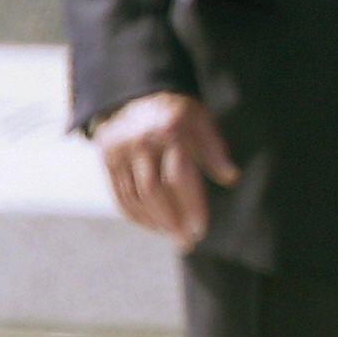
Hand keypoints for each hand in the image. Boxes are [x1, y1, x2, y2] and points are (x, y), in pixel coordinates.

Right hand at [93, 91, 238, 247]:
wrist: (137, 94)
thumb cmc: (180, 113)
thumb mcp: (202, 121)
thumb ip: (215, 151)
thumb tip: (231, 178)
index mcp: (170, 131)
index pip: (180, 177)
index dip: (191, 206)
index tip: (201, 229)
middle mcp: (140, 141)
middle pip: (154, 191)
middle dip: (172, 221)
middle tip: (186, 242)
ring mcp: (119, 150)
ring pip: (135, 195)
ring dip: (154, 221)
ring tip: (172, 235)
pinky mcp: (105, 157)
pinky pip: (119, 193)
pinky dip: (135, 214)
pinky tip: (152, 225)